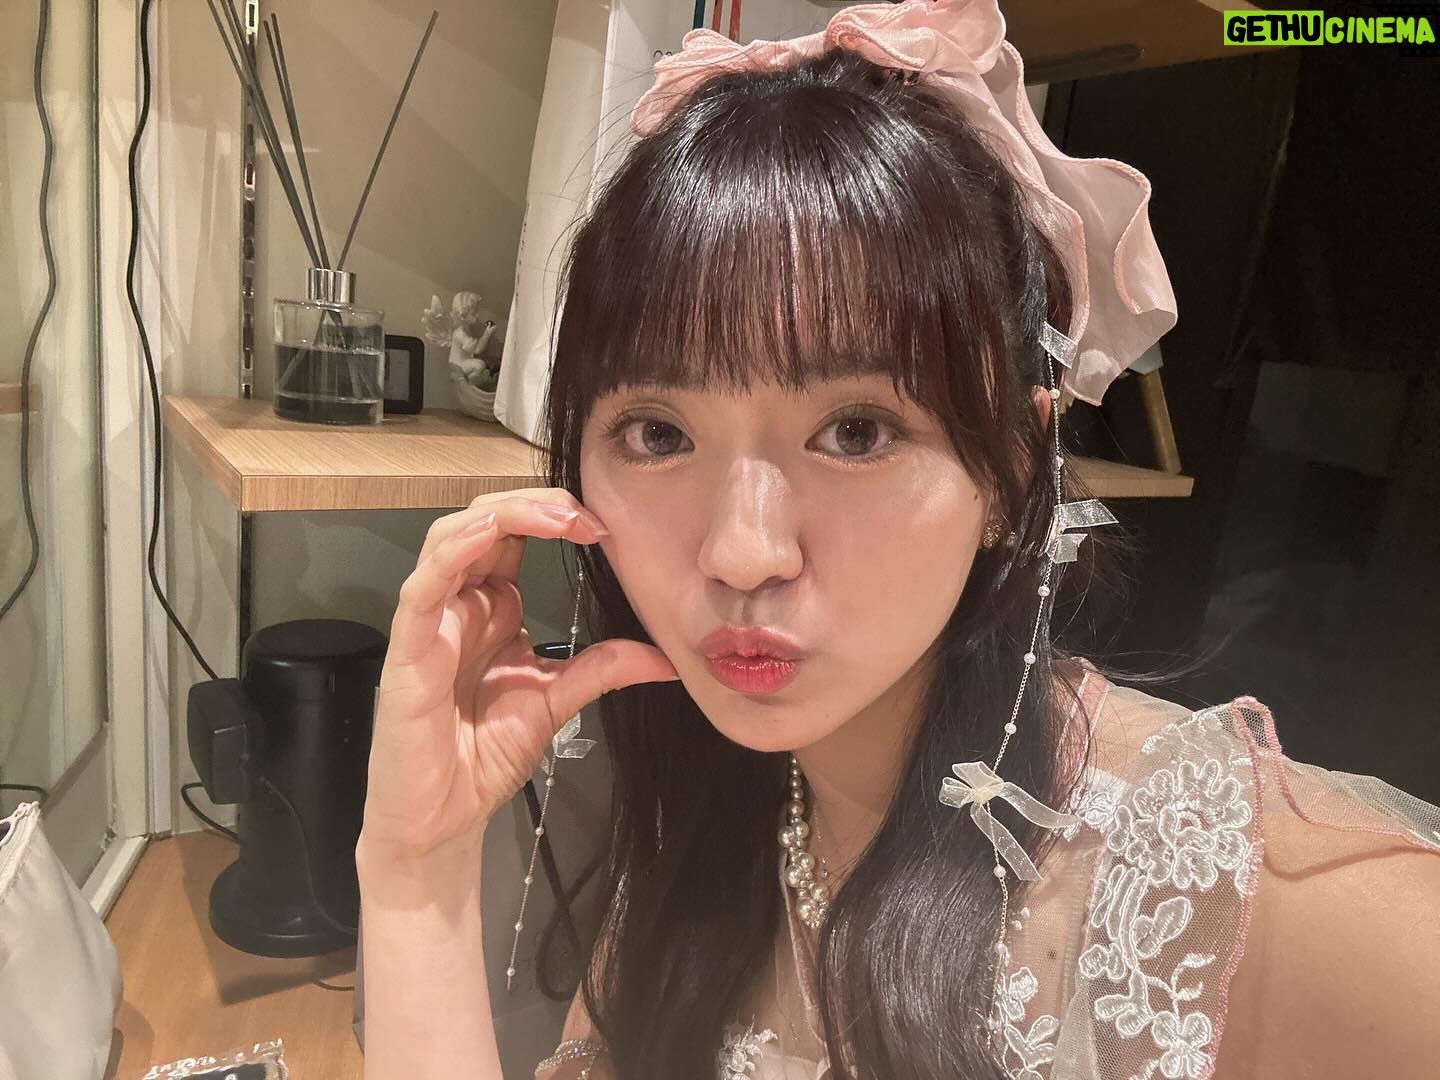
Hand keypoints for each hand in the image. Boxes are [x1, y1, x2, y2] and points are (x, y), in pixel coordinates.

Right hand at [357, 489, 679, 864]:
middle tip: (588, 514)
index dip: (556, 515)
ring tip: (554, 516)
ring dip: (502, 514)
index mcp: (495, 606)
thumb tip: (664, 657)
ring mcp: (432, 621)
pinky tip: (484, 534)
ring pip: (451, 537)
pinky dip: (451, 552)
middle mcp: (461, 603)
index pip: (517, 534)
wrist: (444, 816)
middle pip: (486, 521)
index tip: (607, 527)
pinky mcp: (407, 649)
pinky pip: (421, 587)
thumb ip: (603, 669)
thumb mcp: (557, 700)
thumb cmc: (483, 753)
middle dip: (536, 503)